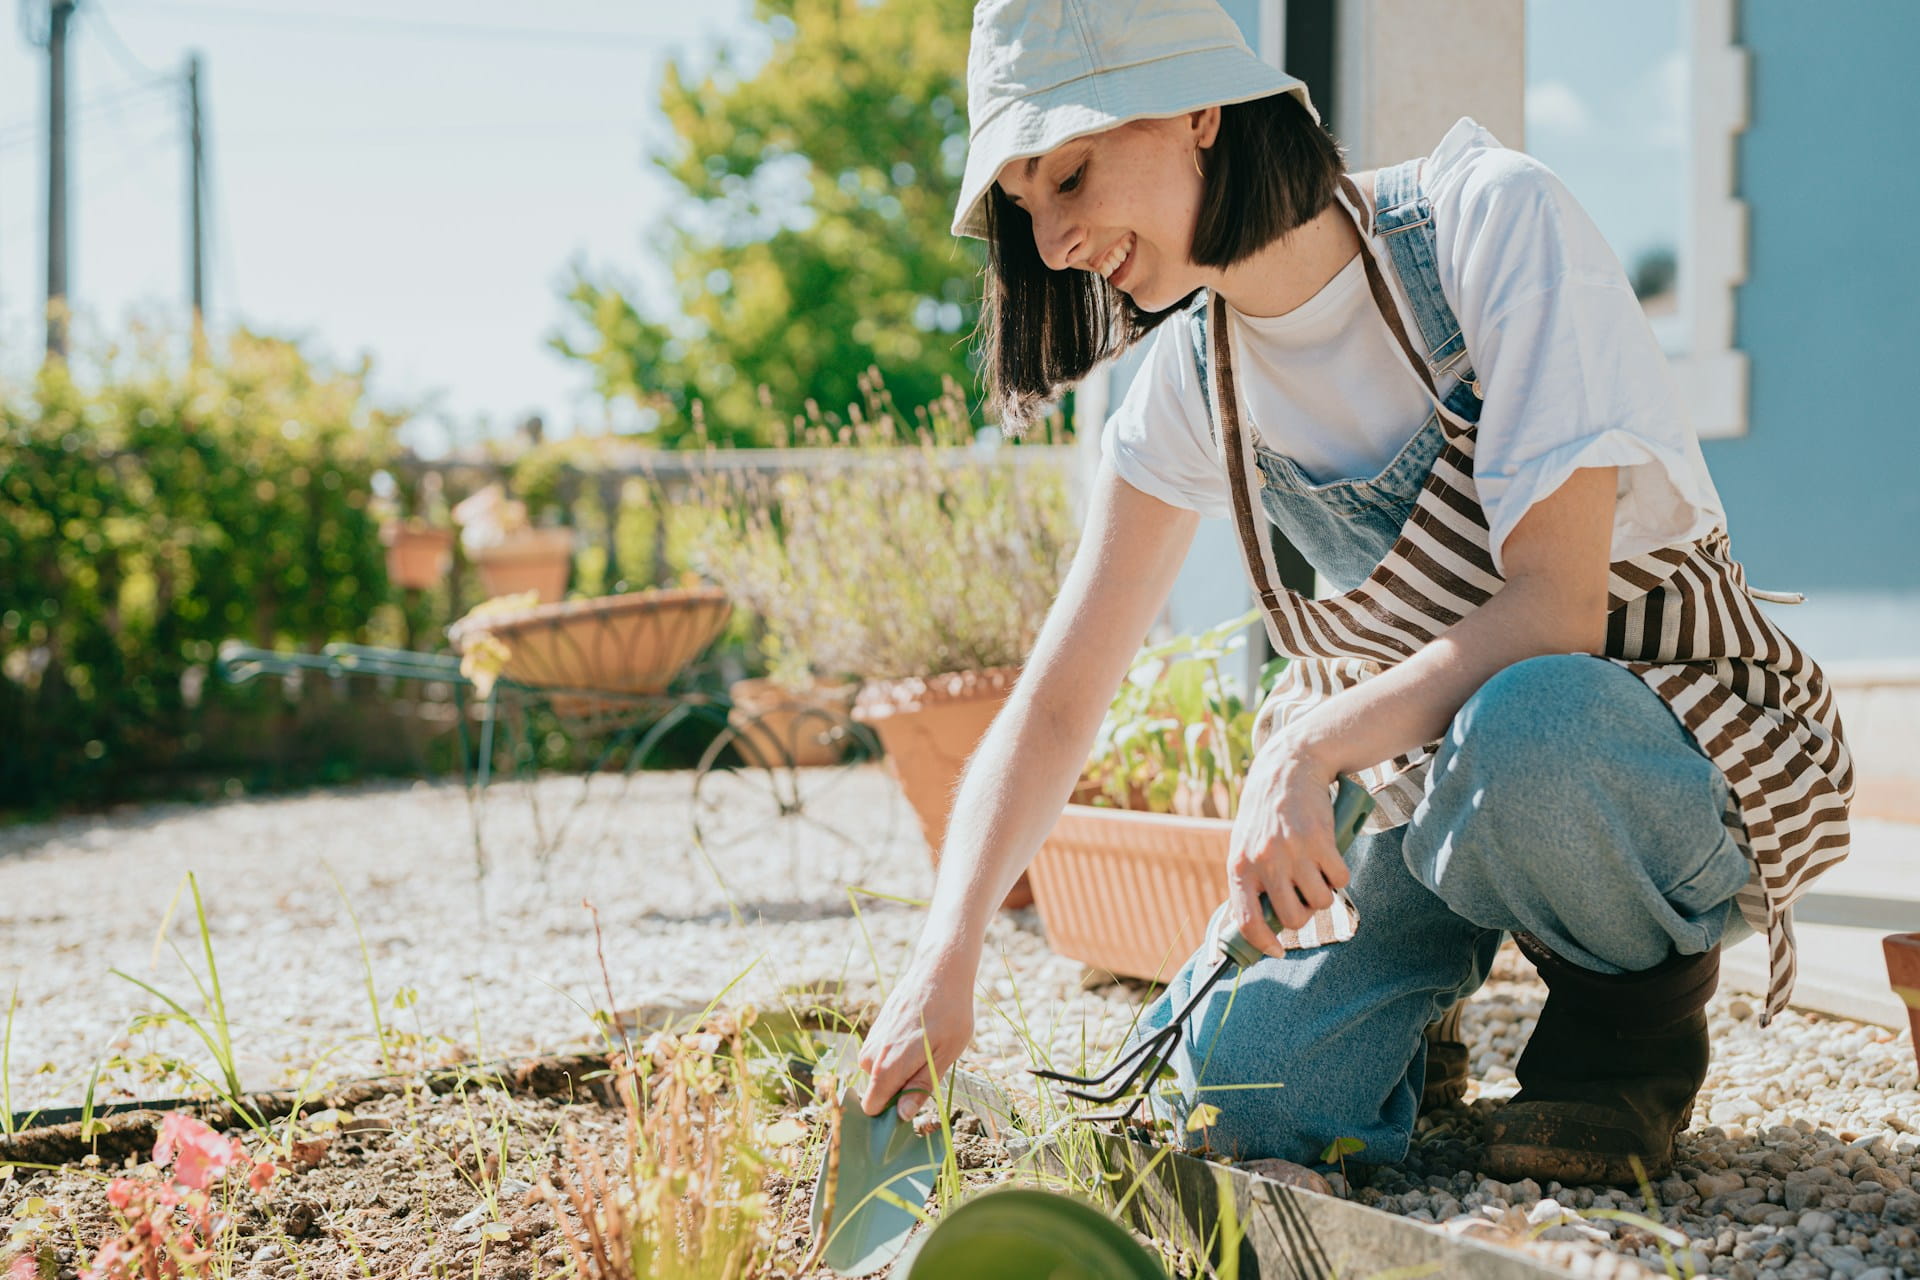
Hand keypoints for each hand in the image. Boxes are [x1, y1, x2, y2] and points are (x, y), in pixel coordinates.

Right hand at [856, 952, 974, 1120]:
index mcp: (889, 1065)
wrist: (939, 970)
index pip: (871, 1106)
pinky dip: (896, 1054)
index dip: (889, 1113)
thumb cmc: (950, 1014)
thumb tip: (901, 1115)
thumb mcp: (946, 1054)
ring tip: (926, 1048)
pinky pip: (880, 1055)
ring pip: (878, 1072)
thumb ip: (921, 1086)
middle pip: (876, 1090)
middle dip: (897, 1089)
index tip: (912, 1106)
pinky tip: (918, 1036)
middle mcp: (873, 1053)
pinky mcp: (875, 1028)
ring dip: (898, 1070)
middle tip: (928, 1067)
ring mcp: (872, 1039)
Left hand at [1226, 737, 1348, 957]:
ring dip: (1323, 893)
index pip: (1247, 921)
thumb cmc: (1266, 814)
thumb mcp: (1246, 846)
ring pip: (1319, 902)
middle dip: (1303, 915)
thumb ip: (1252, 880)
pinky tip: (1331, 857)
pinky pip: (1340, 879)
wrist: (1287, 768)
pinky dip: (1340, 875)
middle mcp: (1264, 861)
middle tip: (1304, 896)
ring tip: (1316, 871)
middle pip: (1292, 918)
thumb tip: (1262, 925)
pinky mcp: (1321, 840)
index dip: (1262, 943)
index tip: (1277, 952)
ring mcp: (1293, 851)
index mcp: (1240, 866)